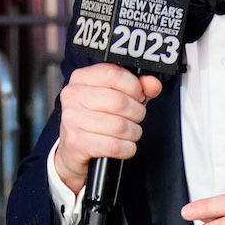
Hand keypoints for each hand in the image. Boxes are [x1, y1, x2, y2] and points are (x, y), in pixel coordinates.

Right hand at [53, 64, 162, 194]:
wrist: (74, 149)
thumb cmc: (97, 118)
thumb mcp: (117, 96)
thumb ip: (139, 87)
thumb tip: (153, 84)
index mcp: (82, 78)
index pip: (114, 74)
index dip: (134, 87)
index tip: (138, 96)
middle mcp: (73, 96)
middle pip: (120, 102)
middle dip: (137, 113)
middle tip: (135, 117)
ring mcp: (72, 120)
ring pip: (120, 126)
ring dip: (133, 132)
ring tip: (130, 132)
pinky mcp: (76, 143)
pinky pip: (114, 146)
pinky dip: (127, 148)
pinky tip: (123, 146)